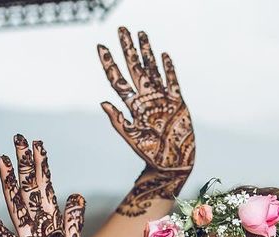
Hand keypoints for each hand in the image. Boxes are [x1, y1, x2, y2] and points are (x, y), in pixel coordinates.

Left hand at [98, 27, 194, 214]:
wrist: (172, 163)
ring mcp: (162, 99)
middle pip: (134, 68)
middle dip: (128, 49)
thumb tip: (102, 103)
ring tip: (141, 34)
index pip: (118, 80)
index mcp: (133, 106)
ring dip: (146, 52)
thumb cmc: (150, 154)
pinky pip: (172, 81)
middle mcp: (146, 99)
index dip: (109, 63)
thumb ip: (118, 120)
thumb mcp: (132, 137)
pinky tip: (163, 54)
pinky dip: (168, 68)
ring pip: (152, 69)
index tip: (101, 46)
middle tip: (121, 30)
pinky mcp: (177, 102)